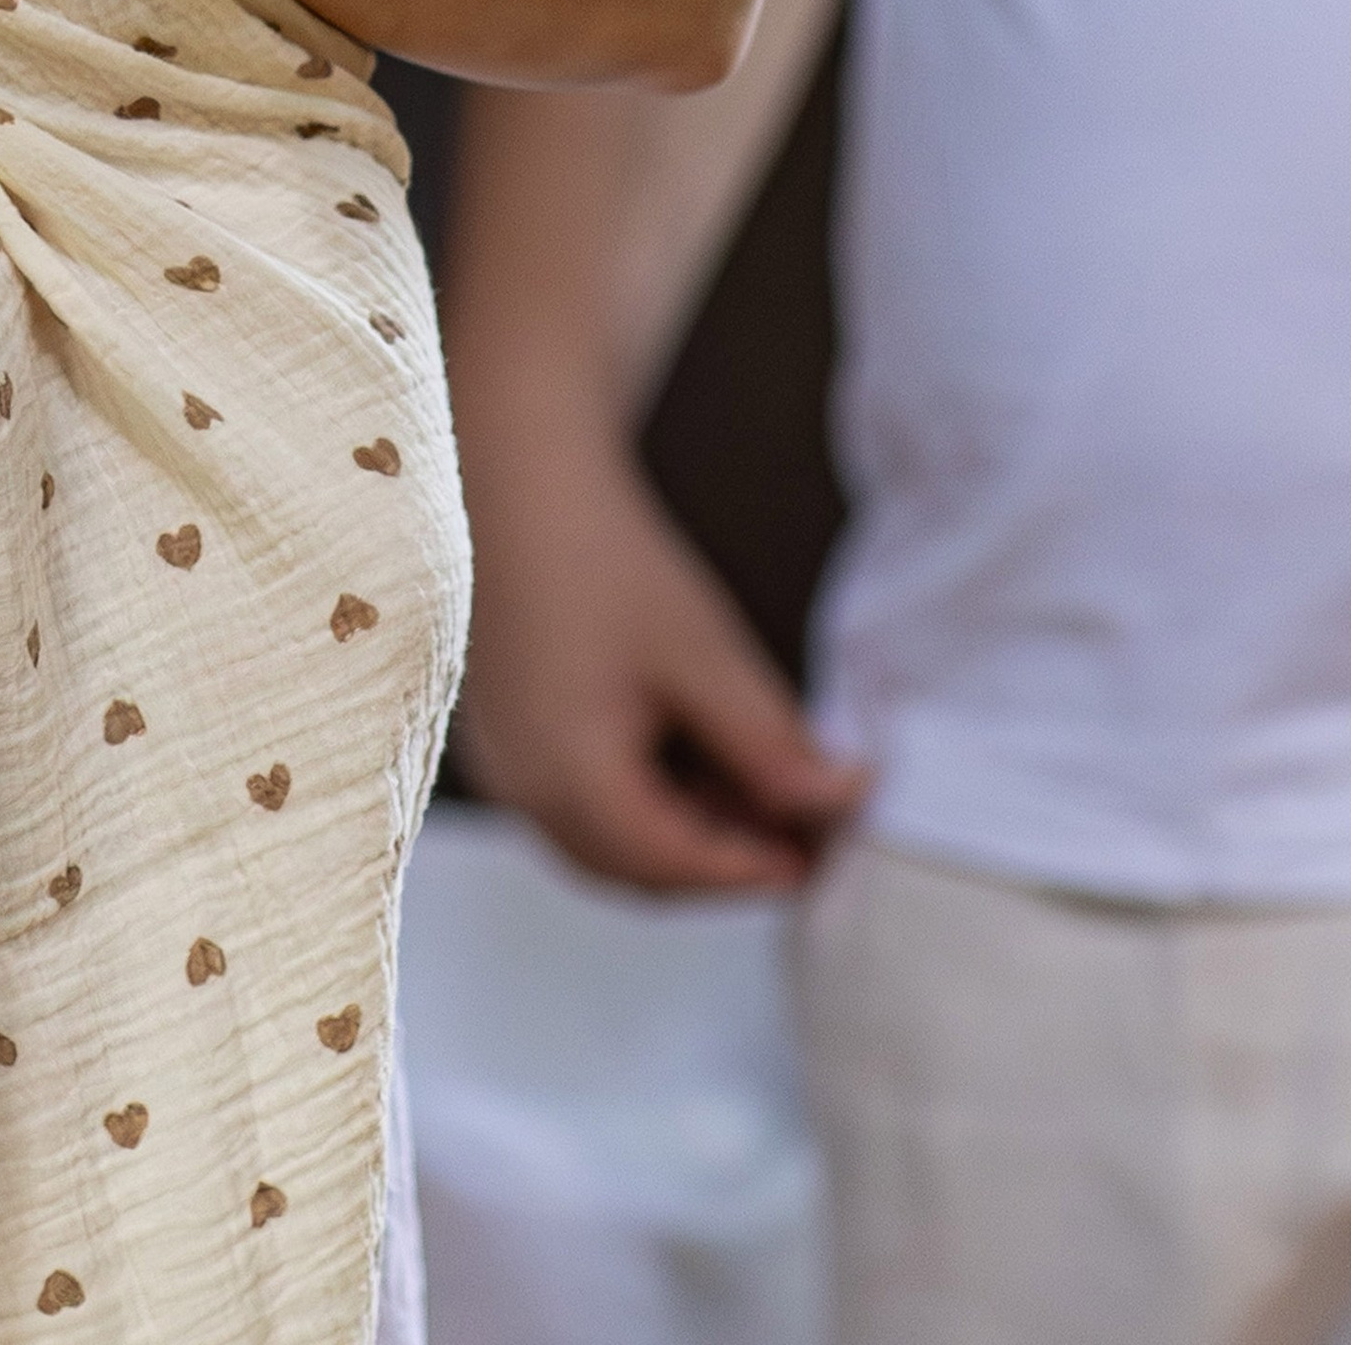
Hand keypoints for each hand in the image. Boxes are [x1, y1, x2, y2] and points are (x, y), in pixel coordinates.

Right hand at [455, 427, 868, 891]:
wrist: (519, 480)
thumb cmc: (605, 558)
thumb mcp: (701, 653)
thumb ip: (769, 743)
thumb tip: (841, 804)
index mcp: (565, 776)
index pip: (671, 865)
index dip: (752, 870)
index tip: (823, 859)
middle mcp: (524, 791)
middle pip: (638, 869)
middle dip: (725, 861)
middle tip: (806, 835)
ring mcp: (509, 770)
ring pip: (611, 843)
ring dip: (689, 835)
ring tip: (766, 796)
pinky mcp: (509, 743)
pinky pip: (584, 803)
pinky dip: (648, 802)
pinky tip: (703, 764)